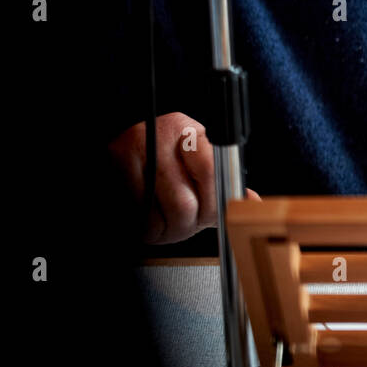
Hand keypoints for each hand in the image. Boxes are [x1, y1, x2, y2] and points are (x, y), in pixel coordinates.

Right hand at [108, 111, 260, 243]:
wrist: (117, 135)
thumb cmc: (160, 153)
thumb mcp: (194, 158)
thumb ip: (221, 182)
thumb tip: (251, 201)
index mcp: (188, 133)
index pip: (211, 171)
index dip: (213, 203)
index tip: (211, 214)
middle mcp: (161, 137)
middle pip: (185, 204)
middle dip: (188, 225)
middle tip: (186, 224)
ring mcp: (134, 153)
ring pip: (159, 218)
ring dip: (167, 232)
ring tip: (166, 224)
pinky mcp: (116, 169)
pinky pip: (138, 220)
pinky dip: (147, 231)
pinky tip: (149, 220)